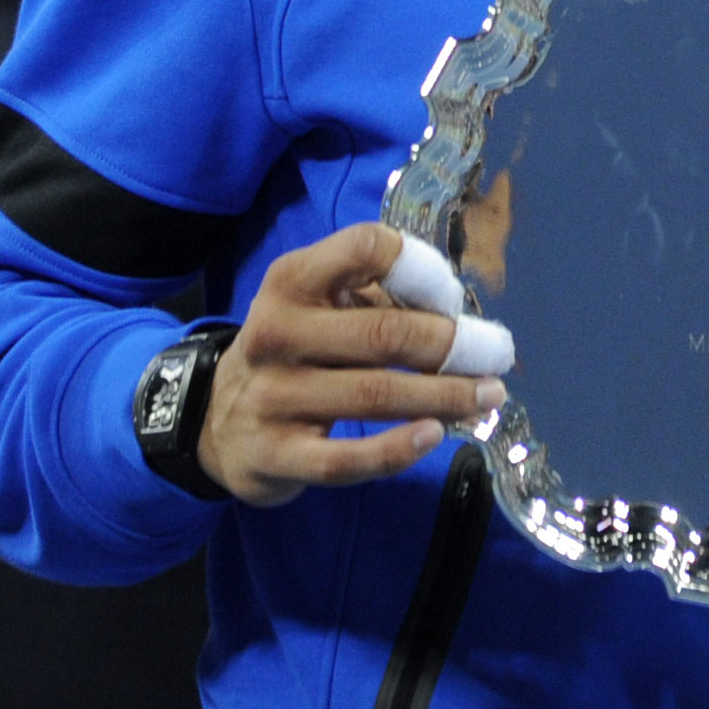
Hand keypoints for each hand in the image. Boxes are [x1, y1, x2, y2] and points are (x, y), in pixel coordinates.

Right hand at [195, 225, 505, 506]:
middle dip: (453, 345)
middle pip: (383, 333)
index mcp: (292, 280)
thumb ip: (381, 295)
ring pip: (375, 395)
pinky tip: (435, 434)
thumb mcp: (320, 303)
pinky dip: (397, 449)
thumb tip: (459, 312)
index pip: (365, 248)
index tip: (454, 297)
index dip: (422, 268)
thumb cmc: (295, 348)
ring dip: (446, 396)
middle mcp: (276, 333)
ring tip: (489, 396)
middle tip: (496, 354)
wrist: (212, 420)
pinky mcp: (273, 456)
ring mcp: (271, 397)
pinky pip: (345, 460)